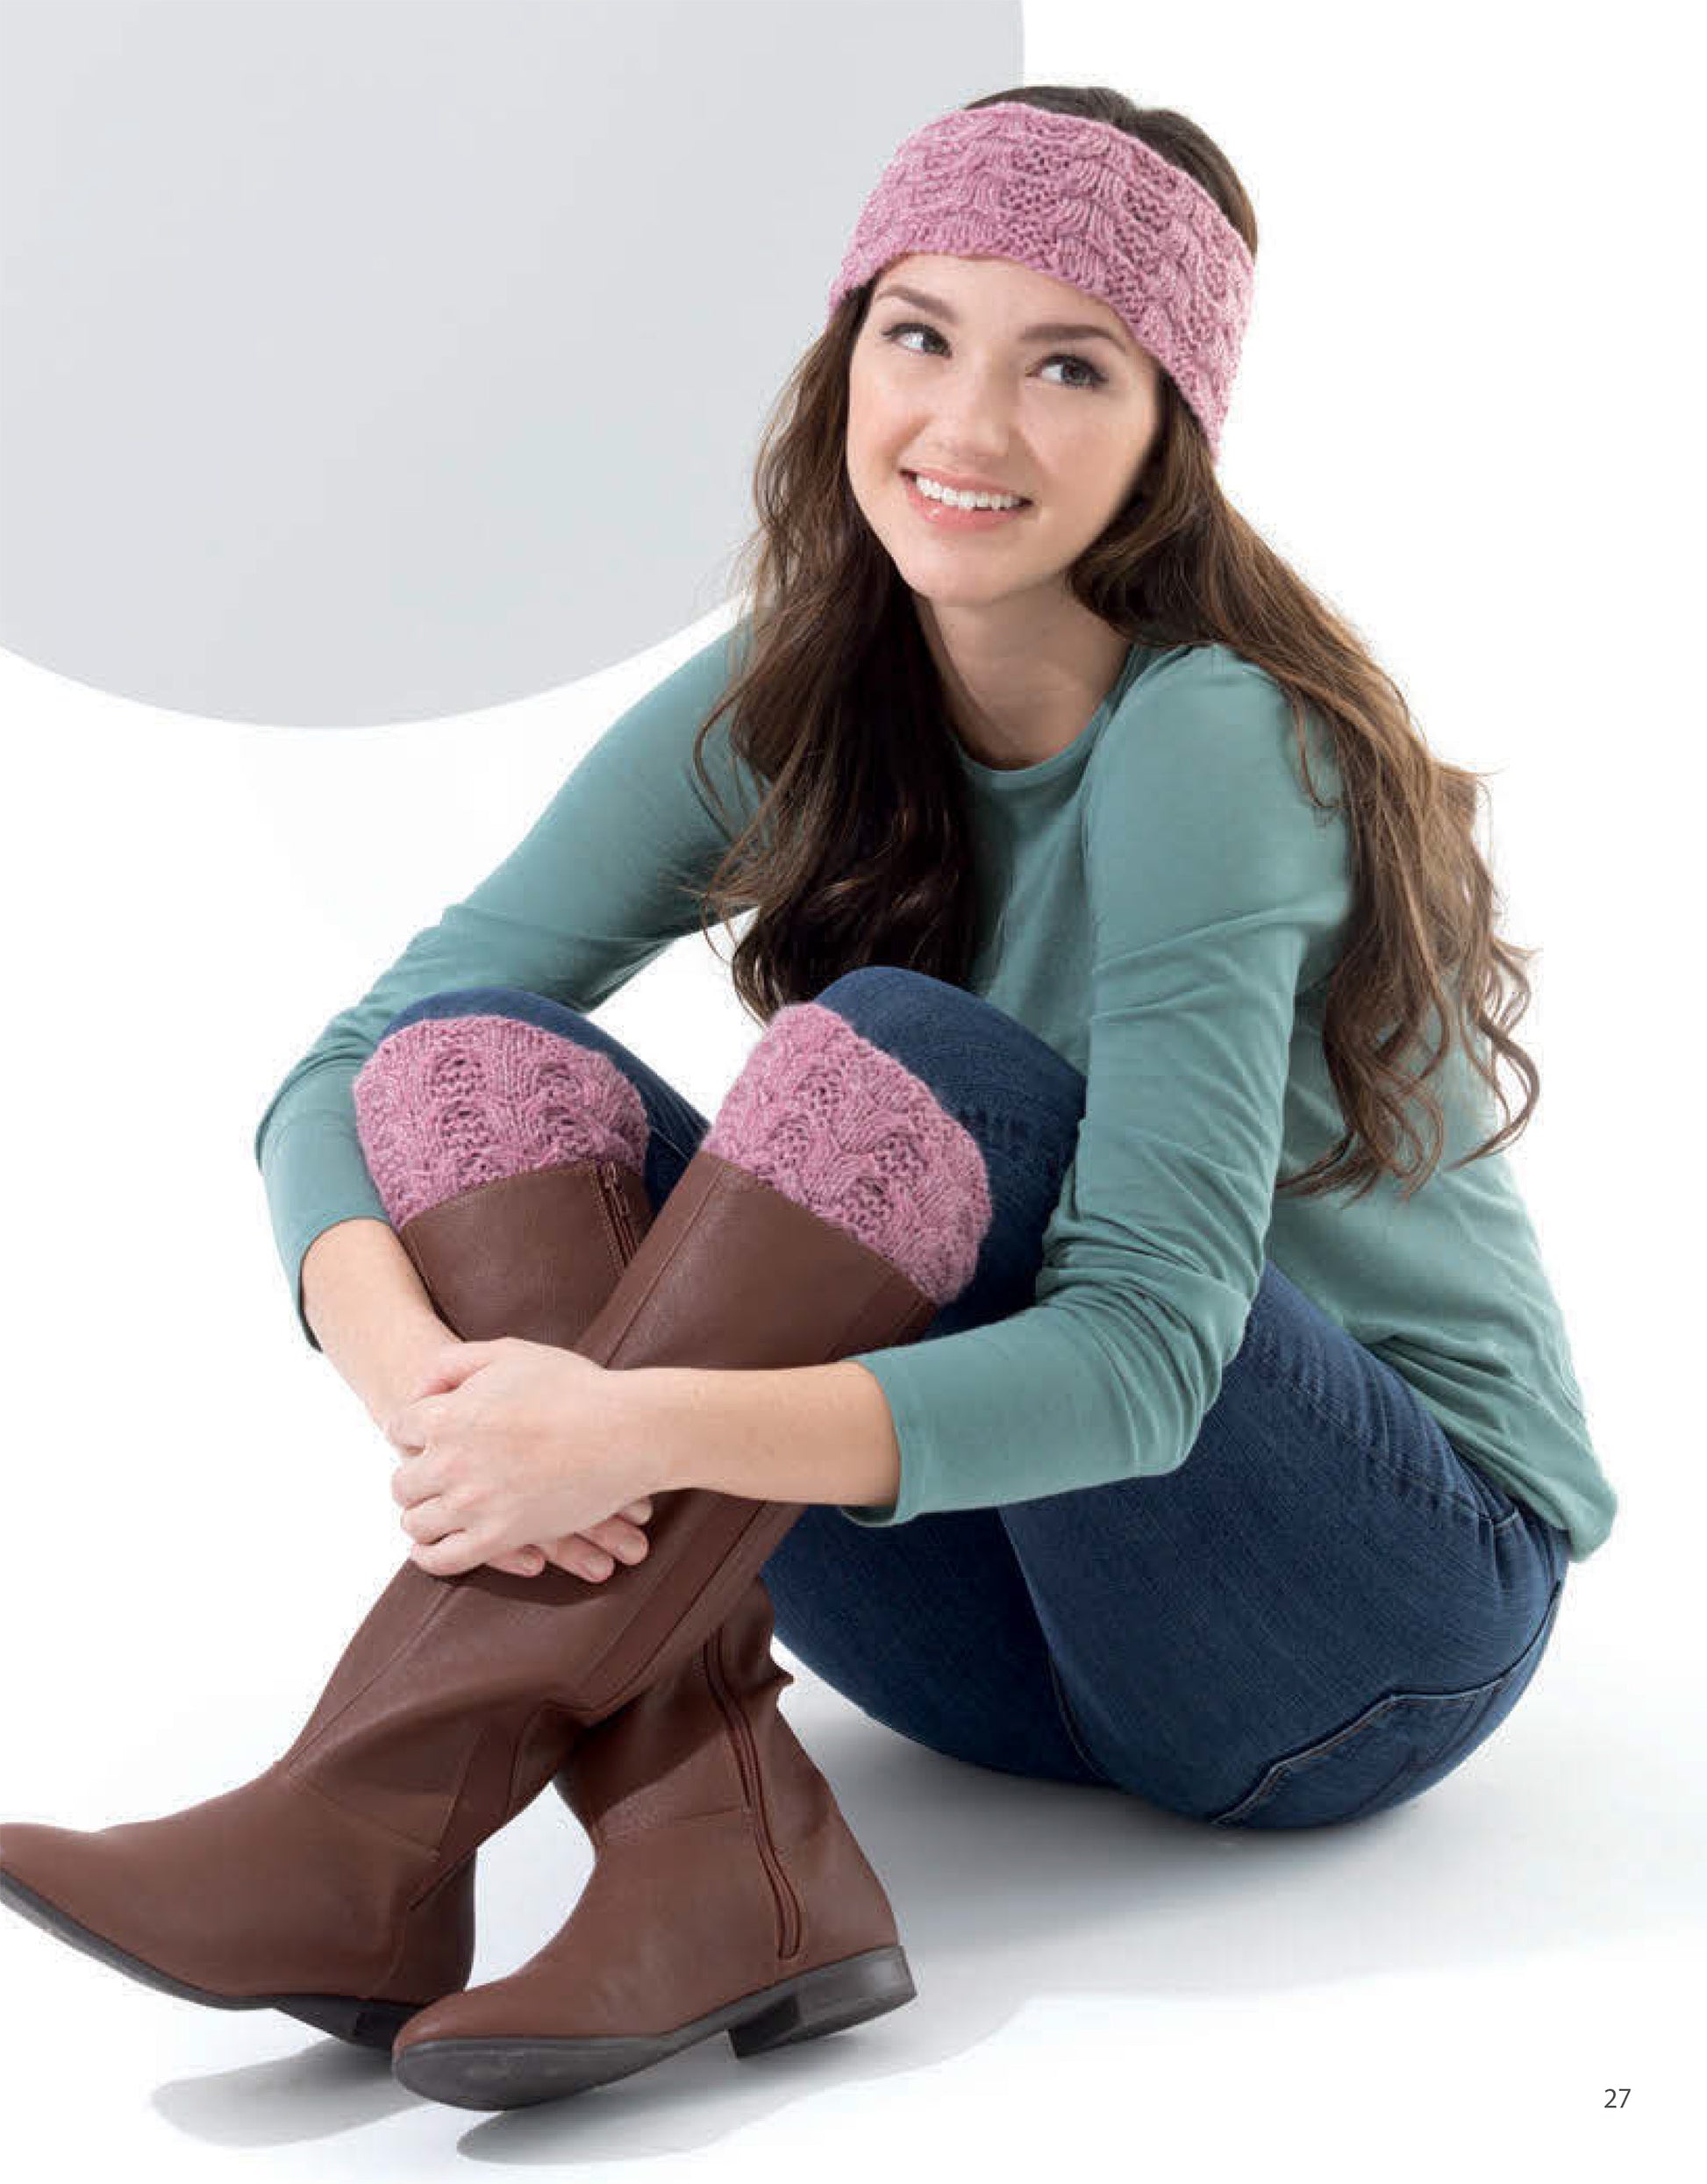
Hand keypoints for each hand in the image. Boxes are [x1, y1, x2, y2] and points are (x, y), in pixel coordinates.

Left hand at [384, 1336, 665, 1579]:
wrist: (626, 1431)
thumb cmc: (572, 1387)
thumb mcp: (508, 1353)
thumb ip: (453, 1363)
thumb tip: (417, 1391)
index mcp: (448, 1415)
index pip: (399, 1429)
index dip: (412, 1431)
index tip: (425, 1437)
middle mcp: (451, 1462)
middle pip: (402, 1482)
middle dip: (415, 1476)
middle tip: (431, 1477)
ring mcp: (473, 1505)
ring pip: (417, 1524)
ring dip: (422, 1517)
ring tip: (436, 1511)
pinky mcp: (500, 1538)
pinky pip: (444, 1560)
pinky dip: (431, 1557)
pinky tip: (434, 1548)